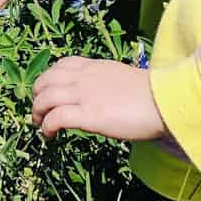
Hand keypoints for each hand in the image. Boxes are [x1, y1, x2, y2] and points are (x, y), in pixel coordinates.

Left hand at [31, 57, 167, 141]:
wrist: (164, 101)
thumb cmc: (151, 94)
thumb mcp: (121, 78)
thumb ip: (105, 82)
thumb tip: (101, 95)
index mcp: (93, 67)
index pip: (60, 65)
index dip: (49, 80)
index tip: (49, 93)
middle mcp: (84, 77)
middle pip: (45, 80)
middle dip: (36, 97)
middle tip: (40, 112)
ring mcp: (84, 95)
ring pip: (44, 98)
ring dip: (37, 113)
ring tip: (40, 125)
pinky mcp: (87, 115)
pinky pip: (55, 118)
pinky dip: (47, 127)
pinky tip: (50, 135)